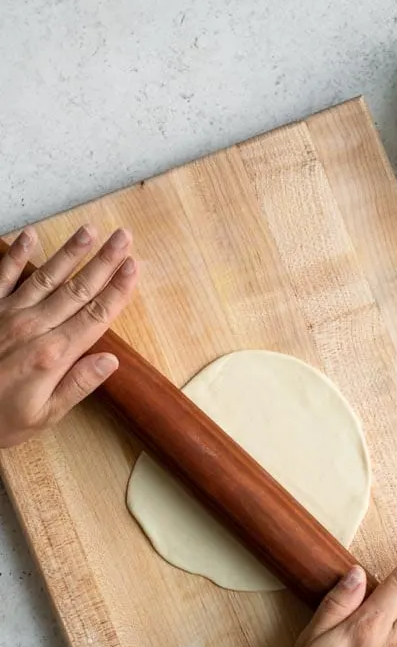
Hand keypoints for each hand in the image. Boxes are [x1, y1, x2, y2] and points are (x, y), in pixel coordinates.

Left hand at [0, 224, 137, 447]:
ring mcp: (8, 315)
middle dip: (104, 262)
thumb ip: (77, 386)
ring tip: (90, 230)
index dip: (117, 290)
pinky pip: (4, 276)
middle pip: (77, 290)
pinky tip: (30, 236)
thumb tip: (110, 361)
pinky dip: (17, 255)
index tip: (134, 267)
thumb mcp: (43, 416)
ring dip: (70, 252)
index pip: (96, 316)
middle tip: (123, 237)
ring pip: (47, 277)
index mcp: (53, 355)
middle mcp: (33, 328)